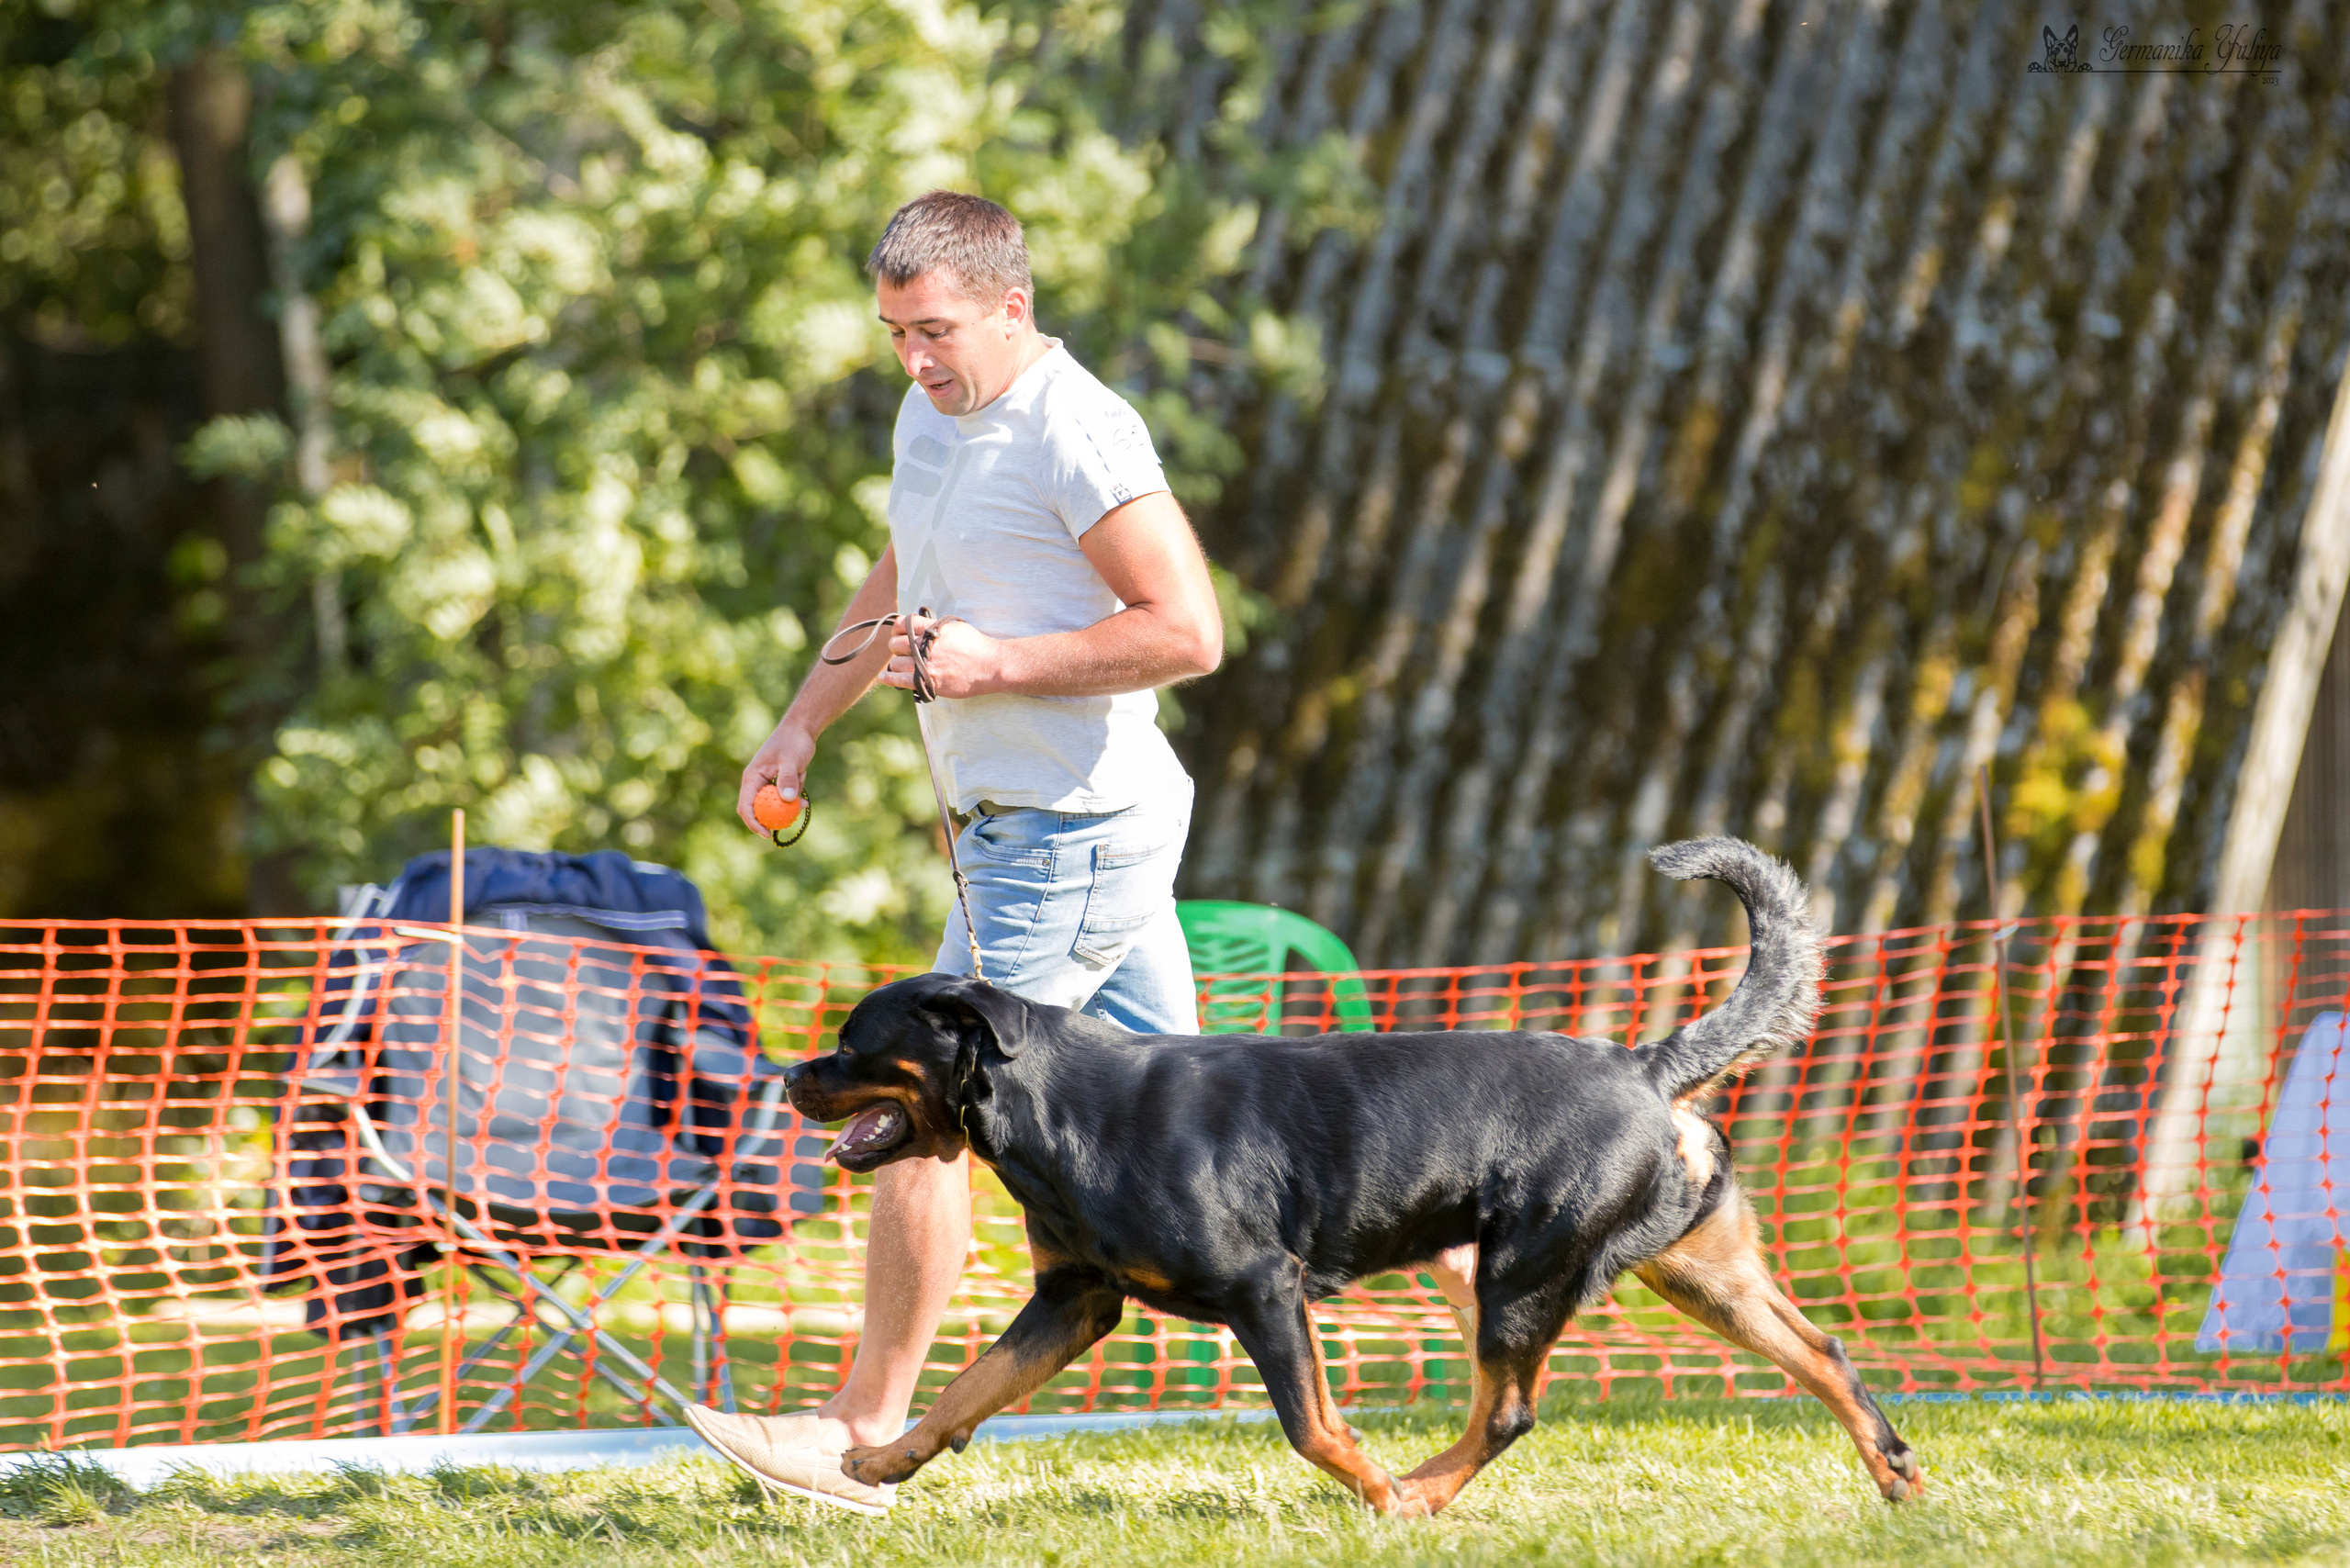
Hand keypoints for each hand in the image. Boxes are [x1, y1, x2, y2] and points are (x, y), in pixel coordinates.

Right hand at [737, 720, 815, 834]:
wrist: (802, 729)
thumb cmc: (793, 741)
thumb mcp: (791, 759)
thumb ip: (788, 778)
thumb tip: (787, 799)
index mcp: (752, 778)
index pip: (746, 806)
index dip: (754, 823)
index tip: (768, 834)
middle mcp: (757, 783)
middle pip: (760, 810)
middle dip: (774, 817)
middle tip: (791, 819)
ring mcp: (768, 784)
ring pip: (776, 805)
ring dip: (790, 801)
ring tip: (801, 776)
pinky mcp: (780, 784)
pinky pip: (787, 798)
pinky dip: (796, 794)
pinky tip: (804, 781)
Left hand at [883, 615, 1002, 698]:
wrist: (990, 666)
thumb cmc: (977, 646)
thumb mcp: (956, 628)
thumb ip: (937, 627)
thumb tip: (923, 625)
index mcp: (933, 629)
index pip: (904, 623)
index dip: (898, 628)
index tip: (899, 633)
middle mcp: (926, 645)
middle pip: (896, 643)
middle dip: (895, 646)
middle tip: (900, 651)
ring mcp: (926, 664)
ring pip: (896, 662)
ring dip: (895, 663)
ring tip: (898, 665)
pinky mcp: (928, 680)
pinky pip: (900, 679)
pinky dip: (889, 677)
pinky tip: (884, 677)